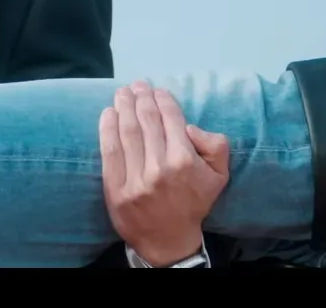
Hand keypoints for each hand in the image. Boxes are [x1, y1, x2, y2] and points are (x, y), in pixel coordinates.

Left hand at [99, 81, 229, 266]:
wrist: (168, 240)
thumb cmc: (193, 202)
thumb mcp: (219, 176)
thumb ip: (215, 146)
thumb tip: (189, 126)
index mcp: (185, 161)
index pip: (171, 120)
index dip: (163, 101)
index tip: (157, 90)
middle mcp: (160, 167)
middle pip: (147, 121)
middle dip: (141, 98)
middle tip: (137, 85)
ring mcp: (136, 178)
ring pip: (127, 132)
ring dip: (123, 107)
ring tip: (122, 93)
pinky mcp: (115, 188)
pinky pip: (109, 151)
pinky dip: (107, 128)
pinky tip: (108, 113)